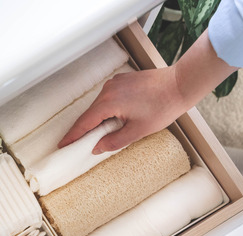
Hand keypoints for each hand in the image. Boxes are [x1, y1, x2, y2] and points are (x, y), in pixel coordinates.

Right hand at [58, 31, 237, 153]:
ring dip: (96, 119)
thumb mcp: (138, 131)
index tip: (62, 145)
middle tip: (75, 144)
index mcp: (109, 103)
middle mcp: (108, 90)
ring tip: (96, 134)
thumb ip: (114, 141)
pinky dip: (106, 109)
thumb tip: (96, 148)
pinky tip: (112, 118)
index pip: (84, 122)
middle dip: (83, 129)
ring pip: (99, 106)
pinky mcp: (122, 80)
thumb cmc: (162, 107)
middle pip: (90, 113)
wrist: (180, 84)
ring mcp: (114, 83)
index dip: (72, 136)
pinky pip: (108, 98)